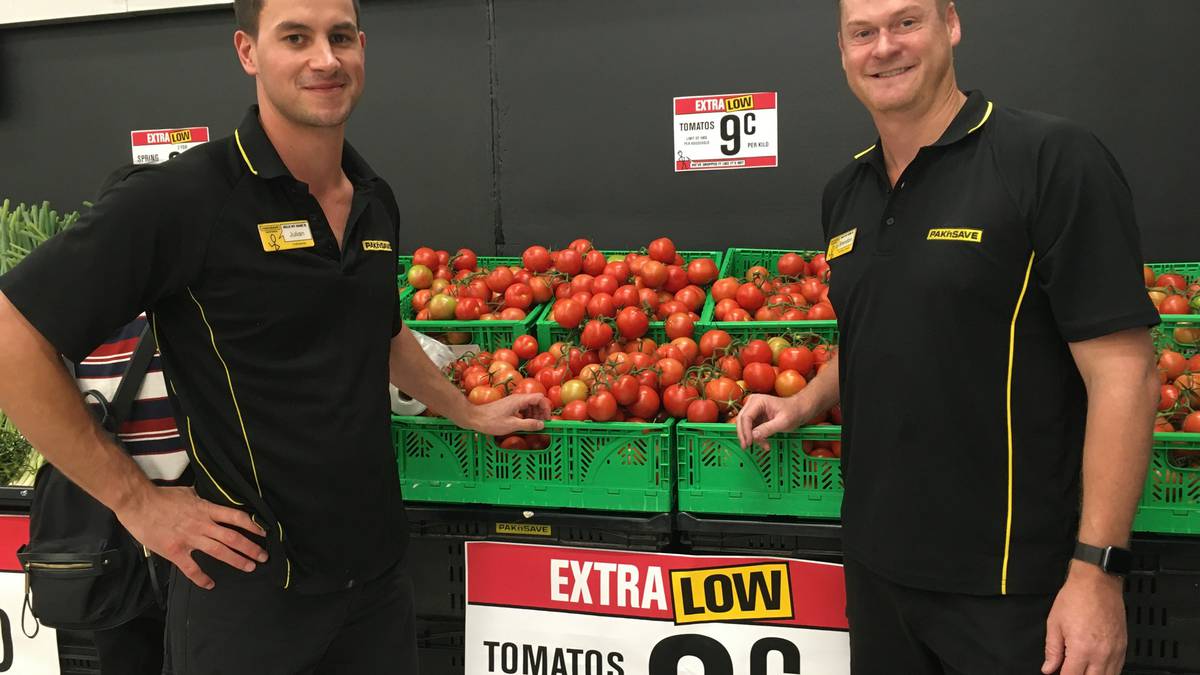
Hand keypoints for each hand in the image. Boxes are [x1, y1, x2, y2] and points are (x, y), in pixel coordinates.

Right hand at [117, 485, 268, 589]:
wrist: (139, 503)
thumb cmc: (163, 496)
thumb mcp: (189, 492)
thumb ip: (203, 500)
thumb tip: (211, 500)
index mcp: (206, 509)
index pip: (235, 517)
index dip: (252, 525)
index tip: (263, 533)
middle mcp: (202, 524)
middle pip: (232, 537)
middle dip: (250, 548)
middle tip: (263, 556)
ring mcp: (189, 539)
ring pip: (219, 551)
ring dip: (236, 560)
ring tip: (250, 567)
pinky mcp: (175, 551)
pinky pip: (192, 568)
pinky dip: (202, 578)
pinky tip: (210, 585)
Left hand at [465, 393, 550, 435]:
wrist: (474, 418)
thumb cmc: (491, 421)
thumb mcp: (512, 425)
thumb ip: (528, 424)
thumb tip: (542, 425)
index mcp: (519, 400)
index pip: (540, 398)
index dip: (546, 407)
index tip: (547, 419)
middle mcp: (517, 398)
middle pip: (536, 401)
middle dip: (541, 412)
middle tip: (542, 424)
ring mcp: (512, 402)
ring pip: (529, 405)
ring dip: (534, 414)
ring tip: (533, 426)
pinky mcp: (508, 407)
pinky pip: (522, 409)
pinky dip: (527, 415)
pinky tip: (524, 425)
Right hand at [736, 393, 808, 450]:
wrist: (799, 410)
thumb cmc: (793, 413)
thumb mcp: (783, 422)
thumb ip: (768, 429)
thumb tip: (753, 436)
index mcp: (758, 401)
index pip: (746, 417)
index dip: (745, 431)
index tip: (749, 443)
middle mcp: (752, 403)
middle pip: (741, 421)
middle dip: (744, 435)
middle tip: (747, 447)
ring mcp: (753, 410)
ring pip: (744, 426)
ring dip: (751, 438)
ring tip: (765, 446)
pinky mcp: (755, 417)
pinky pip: (750, 429)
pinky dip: (755, 437)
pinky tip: (764, 443)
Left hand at [1041, 562, 1126, 674]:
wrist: (1097, 582)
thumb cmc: (1076, 598)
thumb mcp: (1054, 623)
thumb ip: (1052, 650)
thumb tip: (1048, 668)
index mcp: (1081, 648)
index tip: (1057, 674)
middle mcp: (1101, 653)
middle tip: (1069, 670)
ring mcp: (1115, 651)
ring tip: (1082, 669)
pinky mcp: (1123, 647)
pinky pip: (1118, 669)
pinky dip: (1108, 673)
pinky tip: (1098, 670)